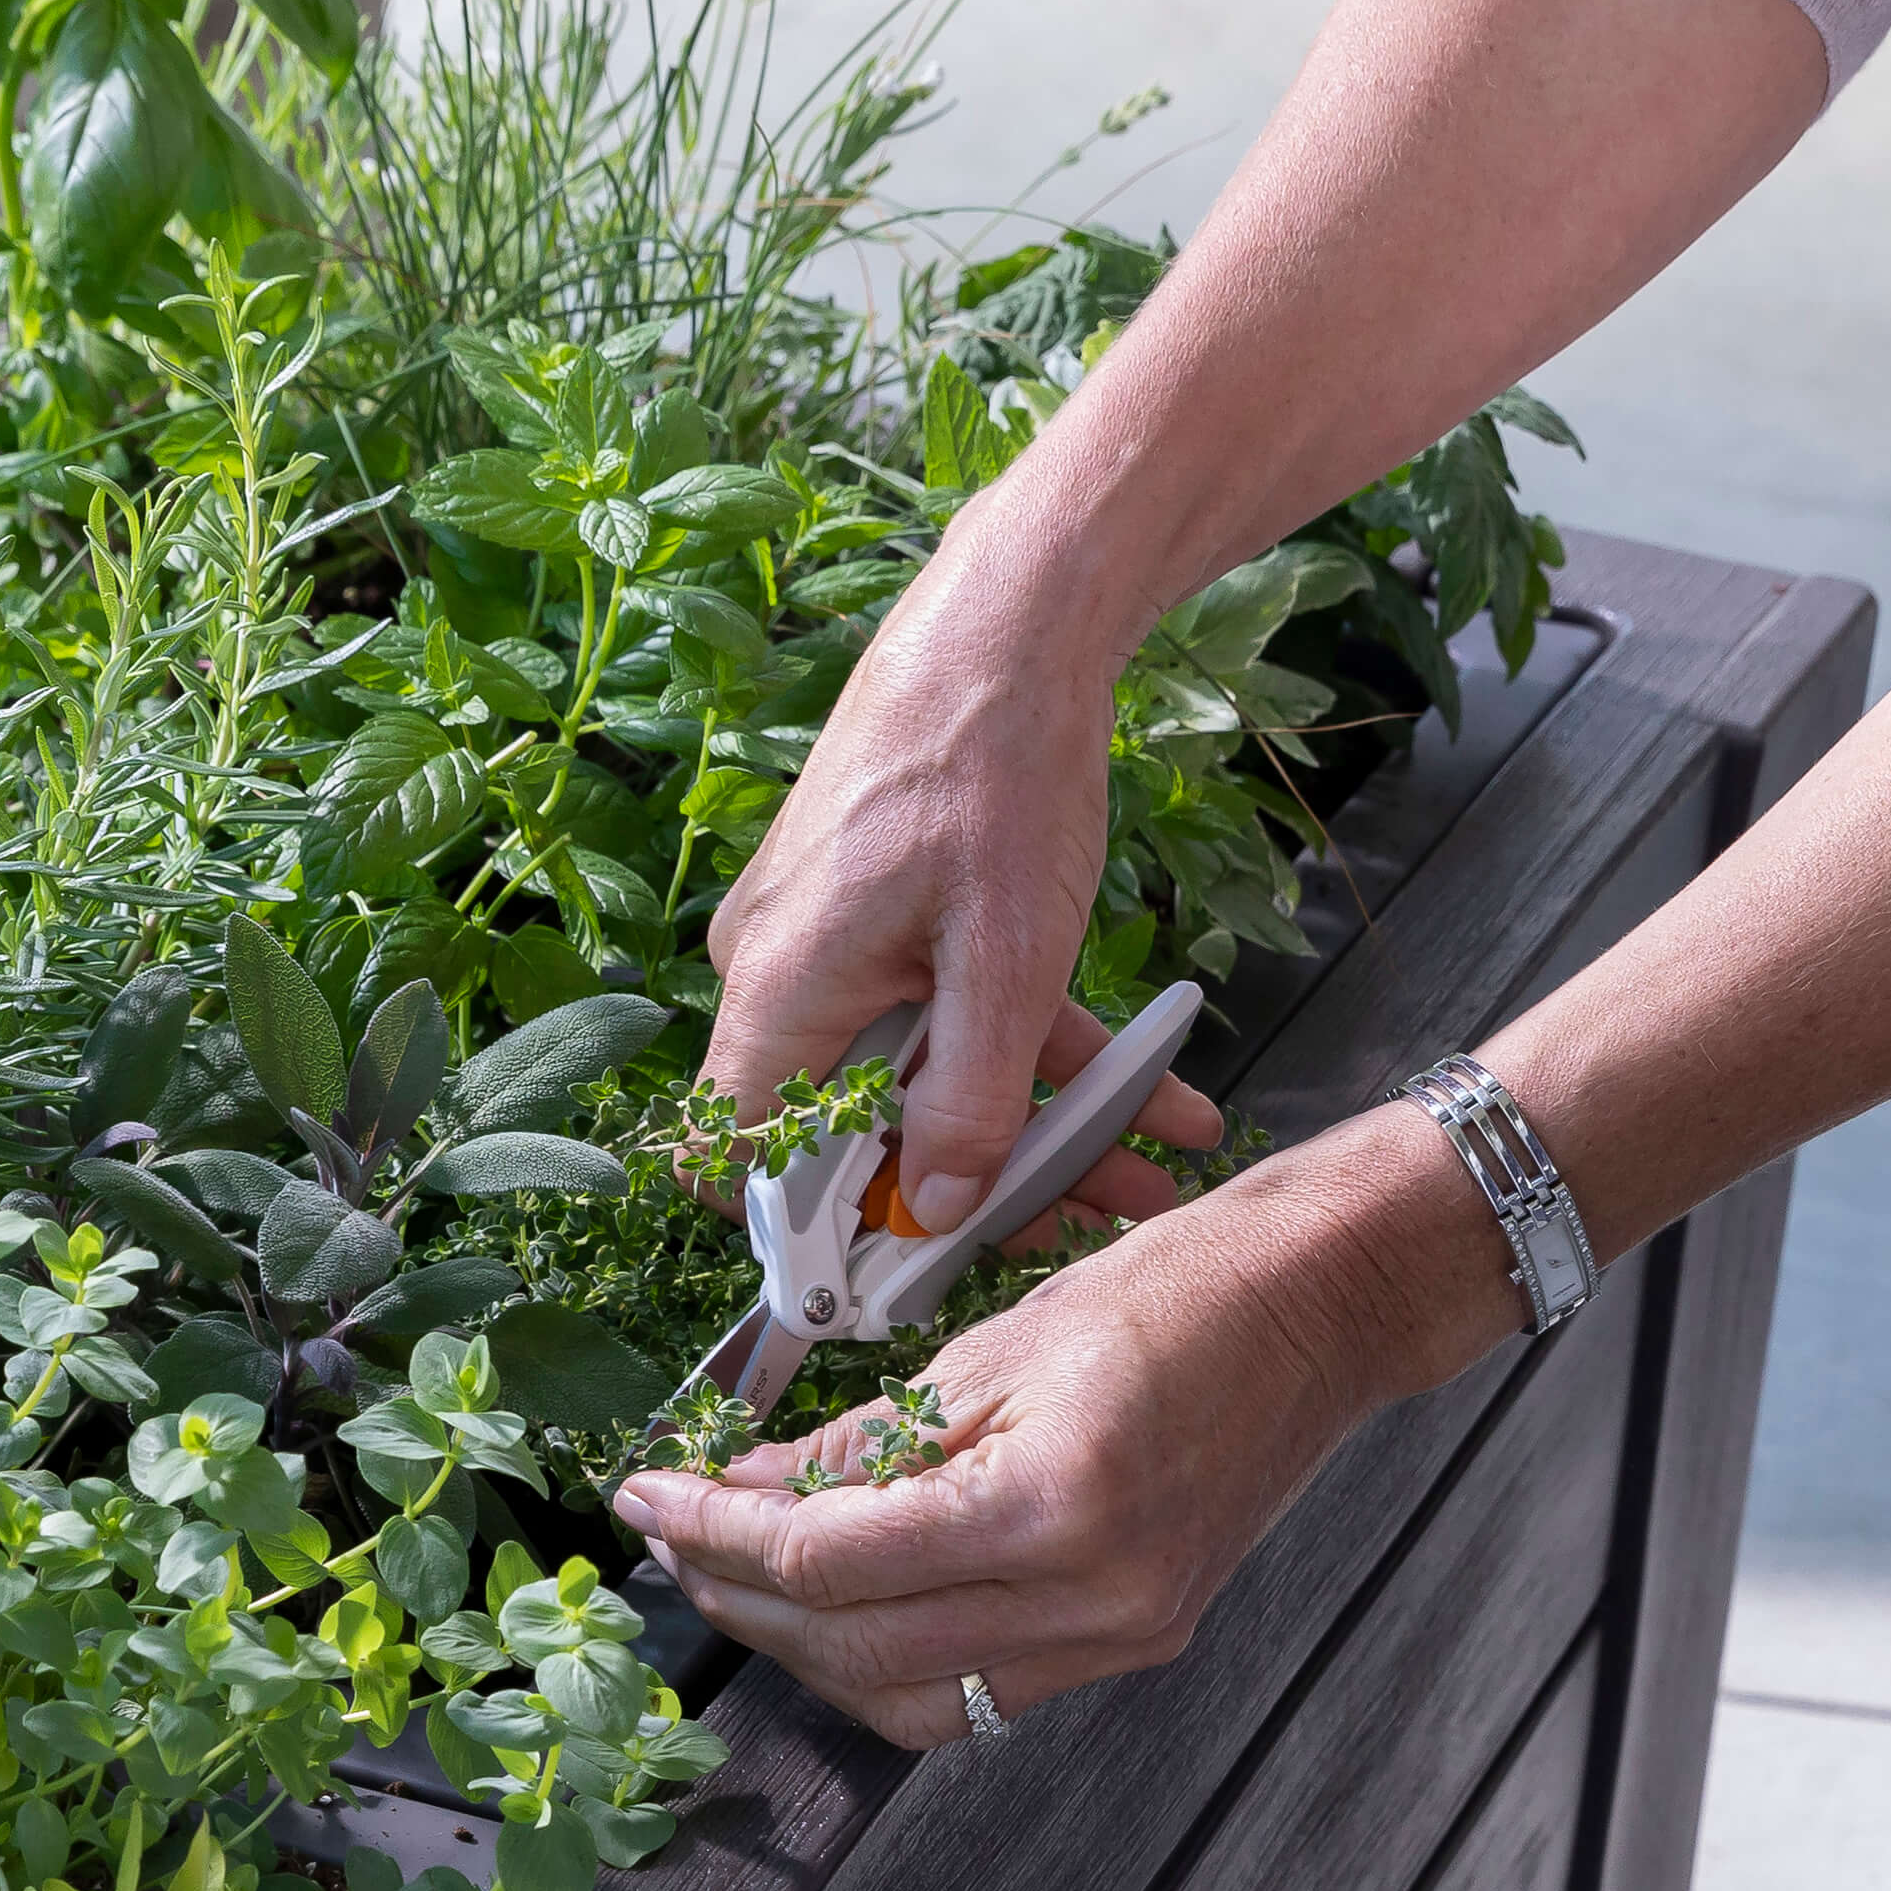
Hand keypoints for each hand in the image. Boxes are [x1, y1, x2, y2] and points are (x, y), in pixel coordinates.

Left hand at [613, 1123, 1488, 1745]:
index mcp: (1049, 1509)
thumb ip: (861, 1440)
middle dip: (741, 1594)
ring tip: (737, 1573)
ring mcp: (1117, 1639)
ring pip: (907, 1697)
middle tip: (672, 1540)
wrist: (1318, 1312)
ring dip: (805, 1646)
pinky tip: (837, 1603)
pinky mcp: (1131, 1645)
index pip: (831, 1558)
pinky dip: (888, 1657)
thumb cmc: (1168, 1292)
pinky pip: (974, 1691)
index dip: (718, 1531)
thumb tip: (737, 1490)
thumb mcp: (990, 1345)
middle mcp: (1088, 1601)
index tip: (648, 1496)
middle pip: (855, 1645)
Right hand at [704, 486, 1164, 1236]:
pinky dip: (1034, 1050)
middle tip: (1084, 1219)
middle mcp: (779, 972)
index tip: (904, 1271)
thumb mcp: (1008, 963)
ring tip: (1149, 1167)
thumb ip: (969, 1100)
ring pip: (922, 1072)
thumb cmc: (995, 770)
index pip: (740, 1161)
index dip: (811, 1233)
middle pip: (856, 1127)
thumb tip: (938, 1209)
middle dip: (978, 1185)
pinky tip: (1150, 1087)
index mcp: (779, 993)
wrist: (1014, 619)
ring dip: (1033, 1124)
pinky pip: (946, 1009)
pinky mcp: (878, 909)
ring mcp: (828, 939)